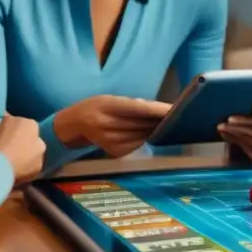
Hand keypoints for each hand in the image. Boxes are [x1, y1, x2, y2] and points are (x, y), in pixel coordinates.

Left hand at [0, 114, 45, 184]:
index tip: (28, 151)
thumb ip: (38, 150)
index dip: (31, 141)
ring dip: (5, 140)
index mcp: (31, 124)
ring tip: (4, 155)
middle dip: (17, 137)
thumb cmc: (22, 161)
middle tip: (16, 152)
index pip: (34, 130)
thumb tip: (34, 146)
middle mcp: (15, 119)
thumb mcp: (39, 161)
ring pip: (5, 132)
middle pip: (18, 128)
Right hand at [53, 95, 171, 157]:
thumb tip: (159, 110)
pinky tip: (146, 132)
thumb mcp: (110, 99)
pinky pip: (136, 145)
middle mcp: (107, 125)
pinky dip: (144, 138)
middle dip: (160, 121)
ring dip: (154, 130)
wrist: (74, 124)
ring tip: (164, 123)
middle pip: (142, 124)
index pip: (137, 109)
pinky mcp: (114, 152)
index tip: (174, 109)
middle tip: (177, 115)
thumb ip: (132, 104)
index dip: (157, 110)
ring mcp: (110, 141)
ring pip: (141, 136)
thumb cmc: (96, 107)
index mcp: (107, 106)